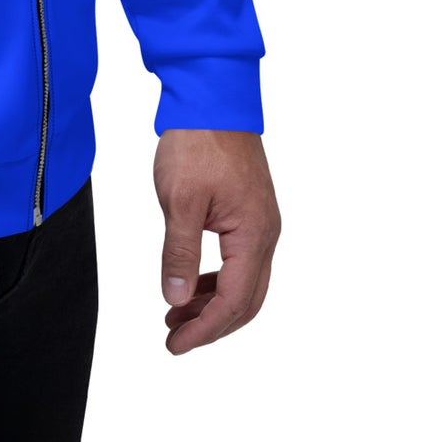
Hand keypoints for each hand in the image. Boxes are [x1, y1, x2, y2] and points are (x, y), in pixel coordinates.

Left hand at [152, 128, 280, 353]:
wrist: (212, 96)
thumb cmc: (197, 143)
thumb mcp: (180, 200)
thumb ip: (180, 253)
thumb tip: (177, 300)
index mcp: (253, 235)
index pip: (234, 301)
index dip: (205, 329)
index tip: (174, 345)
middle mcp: (266, 233)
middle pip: (246, 300)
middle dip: (212, 324)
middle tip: (175, 338)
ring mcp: (261, 221)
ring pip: (245, 281)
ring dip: (213, 303)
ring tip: (177, 314)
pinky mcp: (251, 209)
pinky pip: (241, 259)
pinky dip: (218, 278)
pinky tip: (193, 282)